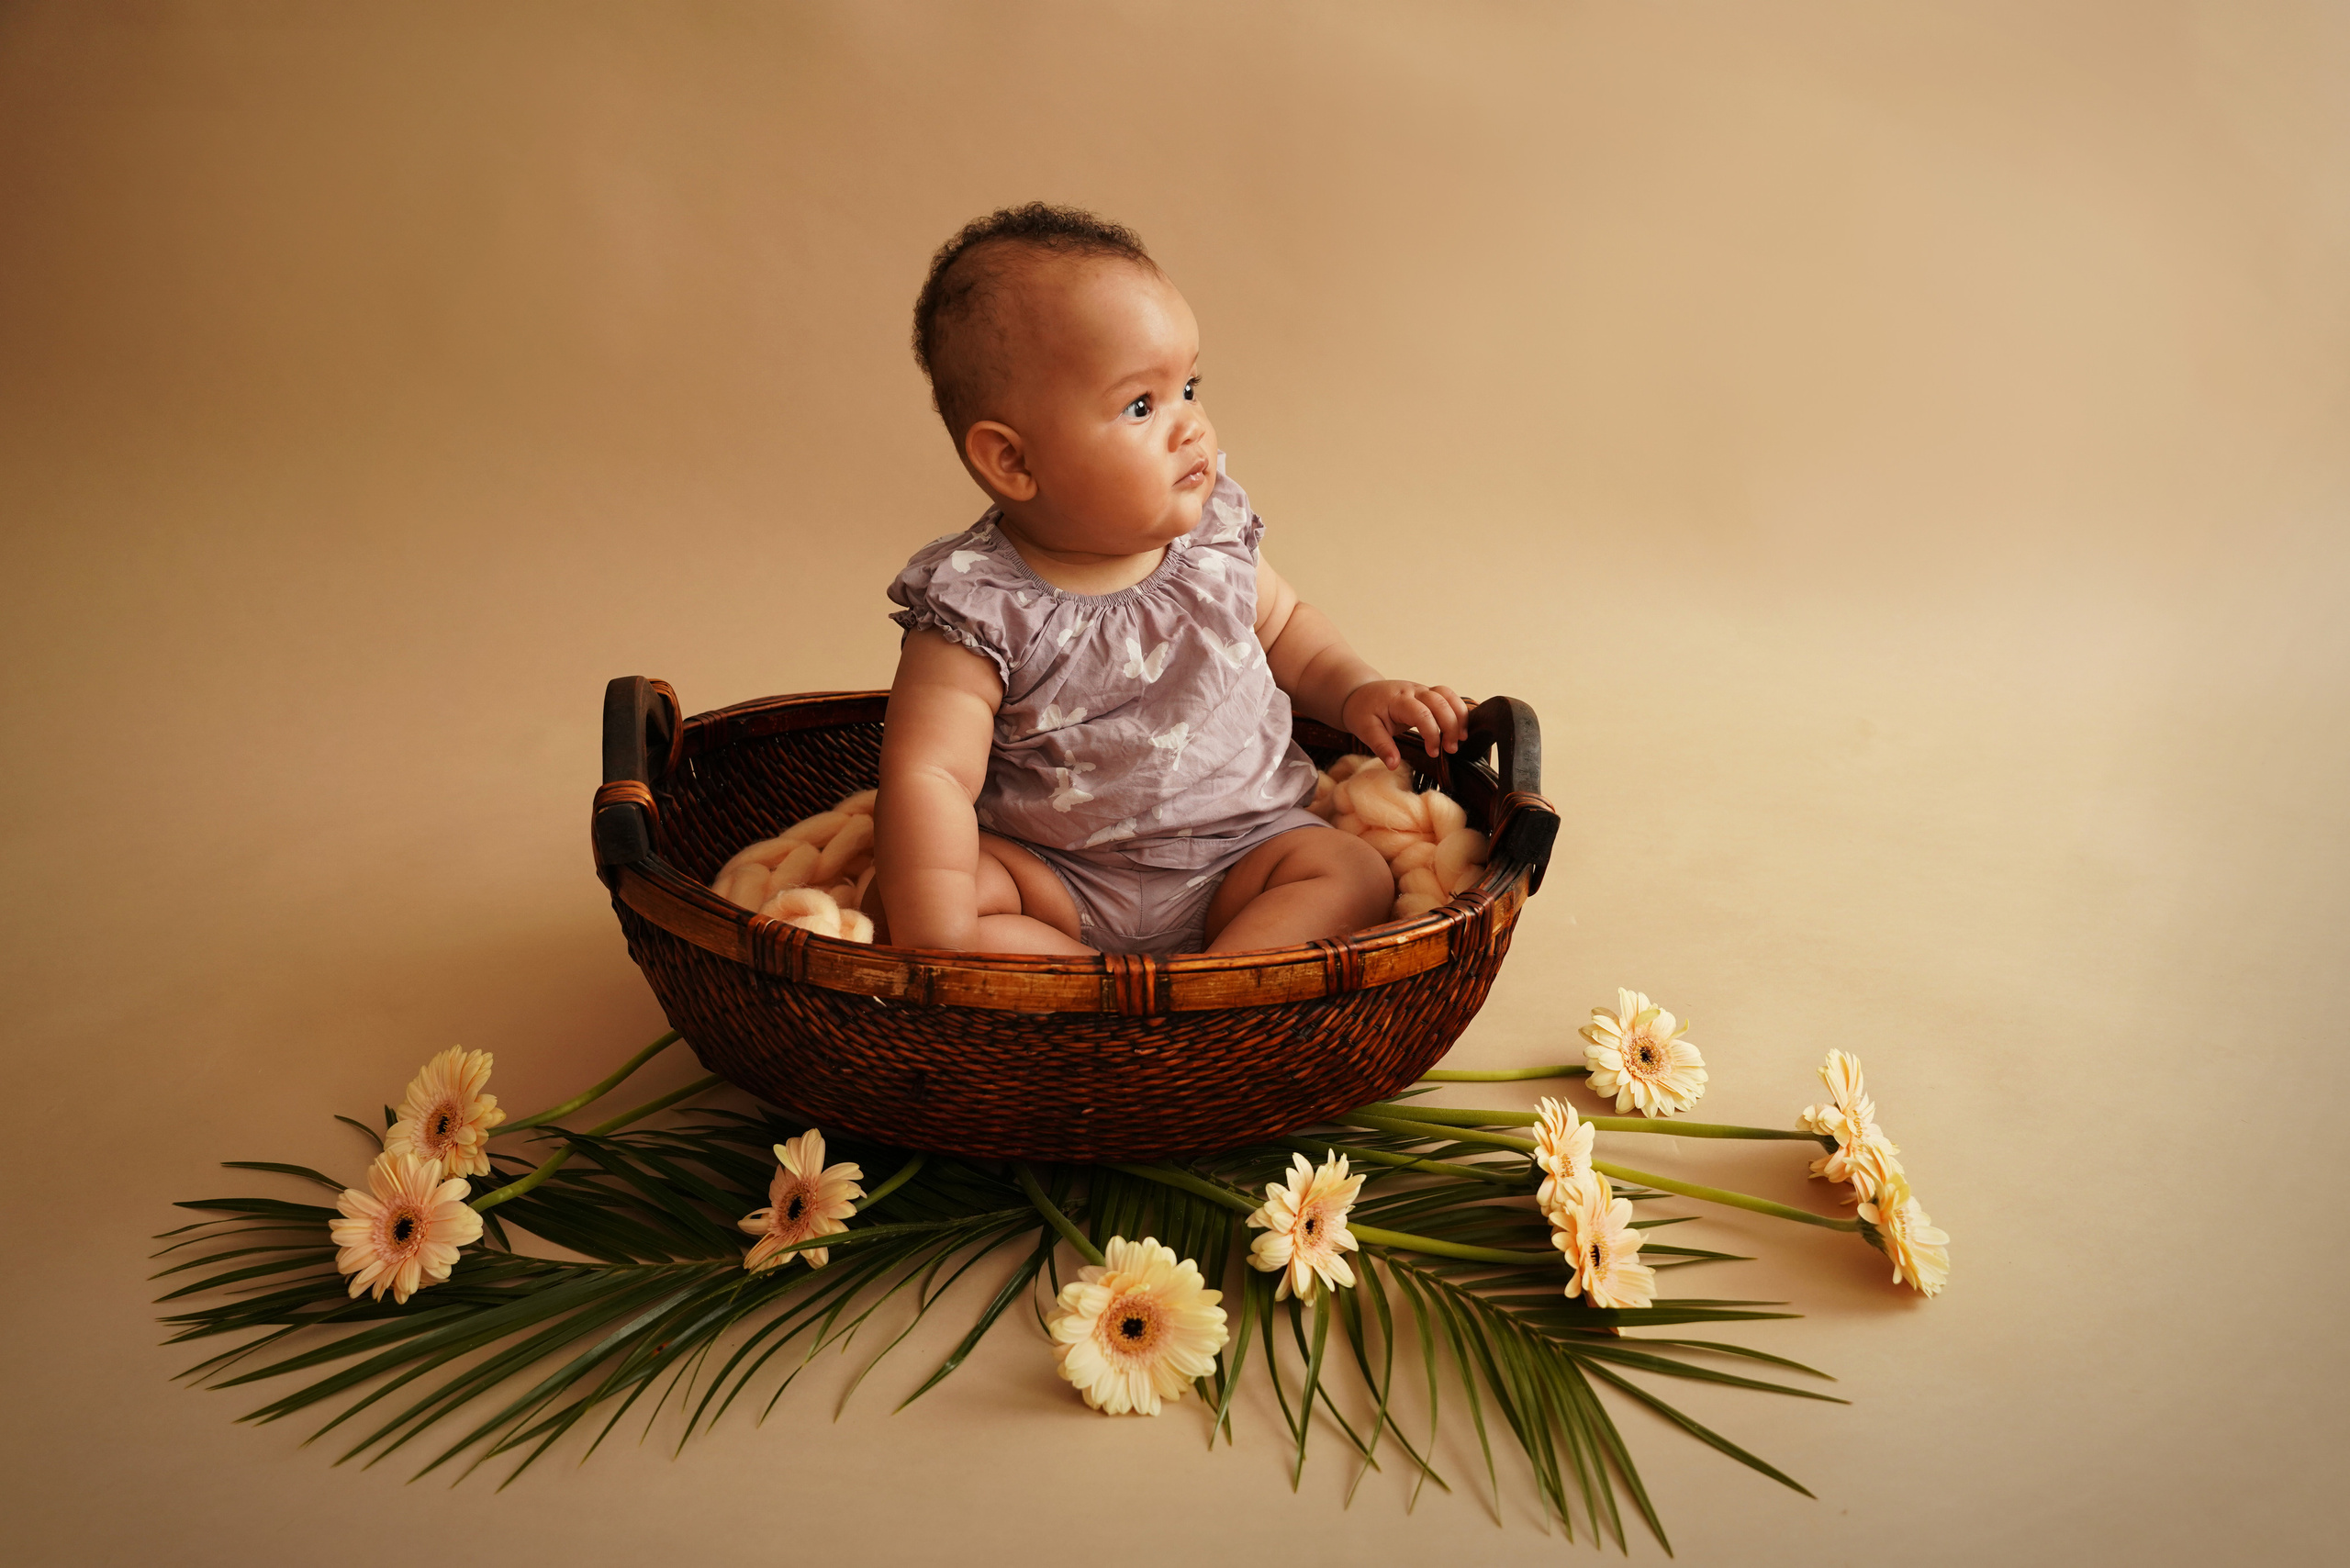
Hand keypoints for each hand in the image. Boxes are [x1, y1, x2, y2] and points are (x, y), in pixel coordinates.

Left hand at [1339, 681, 1470, 768]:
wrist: (1360, 693)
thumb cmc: (1362, 711)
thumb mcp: (1365, 729)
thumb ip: (1381, 746)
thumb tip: (1394, 765)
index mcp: (1398, 700)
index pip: (1422, 713)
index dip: (1432, 734)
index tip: (1433, 753)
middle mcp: (1413, 691)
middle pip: (1441, 701)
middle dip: (1451, 726)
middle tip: (1451, 750)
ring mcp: (1422, 690)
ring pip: (1449, 695)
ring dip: (1460, 716)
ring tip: (1461, 738)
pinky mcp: (1427, 693)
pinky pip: (1449, 696)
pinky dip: (1459, 709)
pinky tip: (1462, 727)